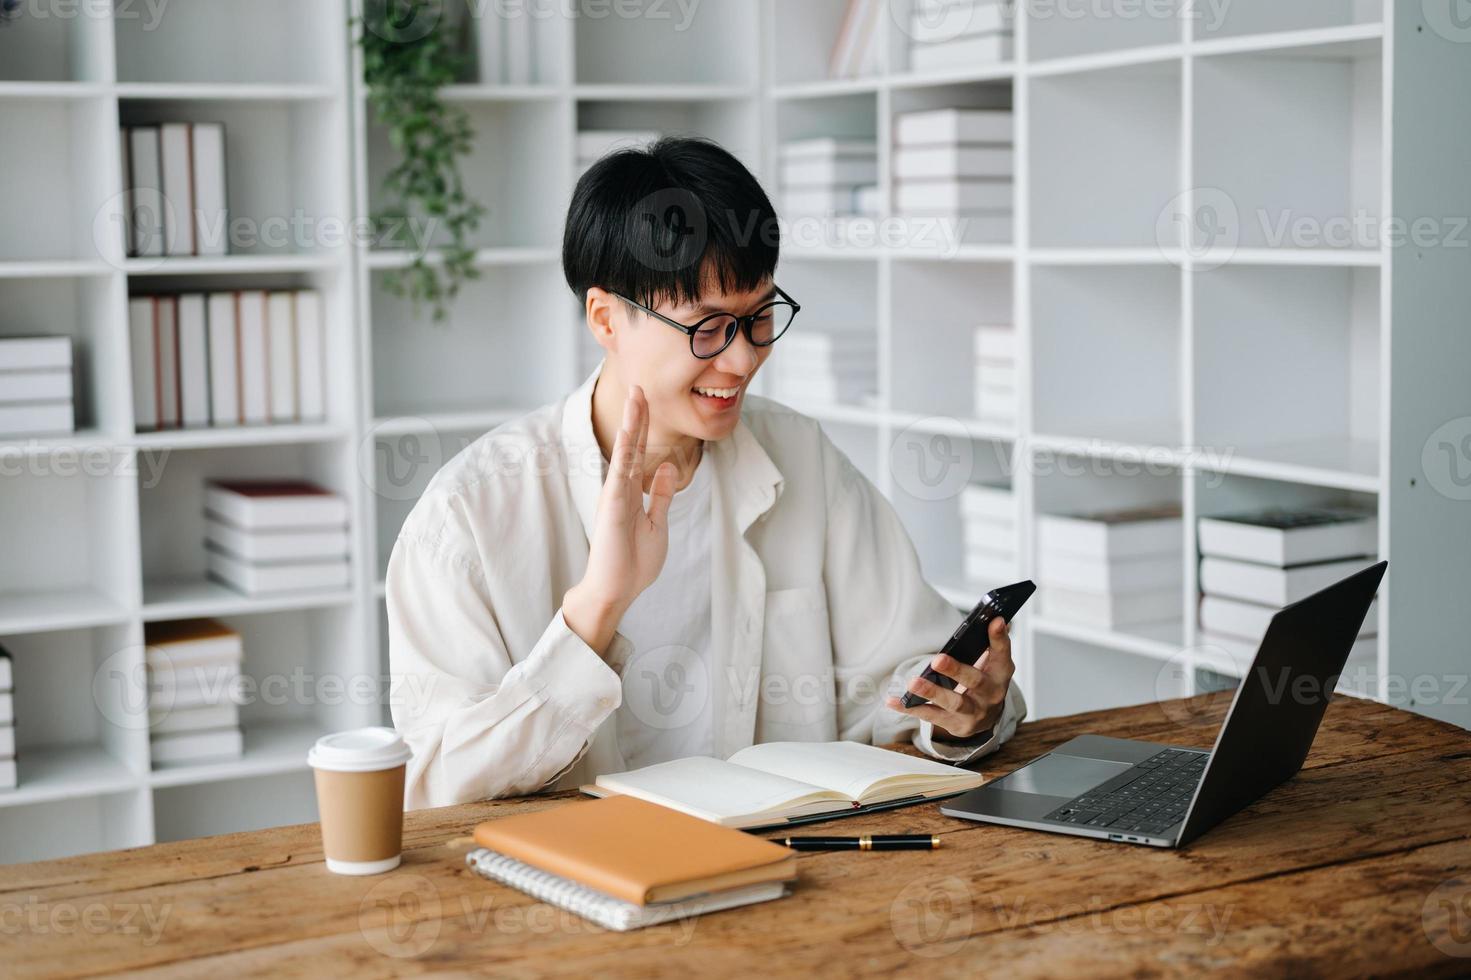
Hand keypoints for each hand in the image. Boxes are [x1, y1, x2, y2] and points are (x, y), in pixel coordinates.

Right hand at [563, 385, 676, 654]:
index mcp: (630, 491)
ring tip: (636, 395)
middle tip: (640, 384)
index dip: (643, 426)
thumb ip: (659, 495)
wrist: (615, 591)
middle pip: (632, 444)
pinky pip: (621, 473)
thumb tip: (665, 467)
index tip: (646, 399)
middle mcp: (620, 488)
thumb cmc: (633, 563)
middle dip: (636, 415)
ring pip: (626, 452)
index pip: (639, 451)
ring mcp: (615, 495)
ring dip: (632, 423)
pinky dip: (626, 451)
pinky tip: (630, 431)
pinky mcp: (613, 507)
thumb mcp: (656, 523)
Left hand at [886, 617, 1014, 741]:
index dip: (999, 638)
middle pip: (975, 681)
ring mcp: (973, 712)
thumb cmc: (985, 683)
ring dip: (932, 692)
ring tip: (914, 683)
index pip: (1002, 653)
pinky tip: (894, 701)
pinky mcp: (955, 724)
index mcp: (1000, 674)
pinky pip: (930, 716)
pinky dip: (911, 708)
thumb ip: (992, 643)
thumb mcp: (993, 664)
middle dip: (955, 670)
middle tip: (938, 660)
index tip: (995, 620)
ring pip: (953, 703)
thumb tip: (994, 618)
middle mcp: (990, 695)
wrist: (986, 718)